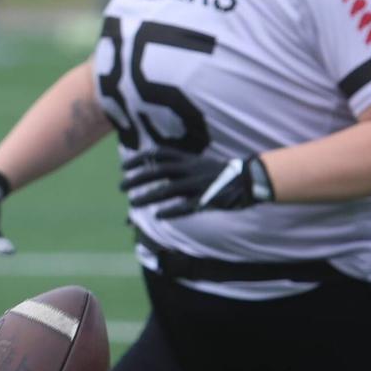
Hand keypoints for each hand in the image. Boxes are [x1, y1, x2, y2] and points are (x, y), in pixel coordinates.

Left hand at [119, 149, 272, 216]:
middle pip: (160, 171)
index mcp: (189, 159)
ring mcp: (199, 184)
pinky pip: (186, 206)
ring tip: (133, 204)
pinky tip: (158, 216)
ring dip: (149, 196)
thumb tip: (157, 169)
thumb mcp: (199, 163)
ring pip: (169, 189)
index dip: (141, 159)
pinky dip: (172, 210)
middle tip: (121, 187)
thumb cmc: (221, 173)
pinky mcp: (207, 199)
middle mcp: (191, 169)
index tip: (124, 167)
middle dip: (138, 178)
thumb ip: (180, 166)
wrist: (250, 179)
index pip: (160, 154)